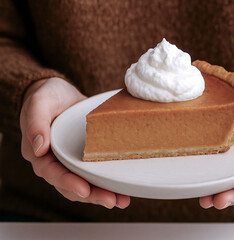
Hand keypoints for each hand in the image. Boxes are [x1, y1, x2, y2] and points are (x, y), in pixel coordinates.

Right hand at [20, 78, 129, 208]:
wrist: (63, 93)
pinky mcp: (84, 159)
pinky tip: (122, 189)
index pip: (52, 173)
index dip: (68, 183)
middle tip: (111, 200)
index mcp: (39, 153)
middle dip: (92, 195)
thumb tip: (39, 147)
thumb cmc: (48, 95)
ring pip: (85, 184)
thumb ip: (36, 122)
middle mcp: (55, 162)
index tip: (85, 189)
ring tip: (121, 200)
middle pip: (71, 185)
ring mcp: (71, 162)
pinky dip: (107, 183)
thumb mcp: (40, 102)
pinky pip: (94, 174)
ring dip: (102, 194)